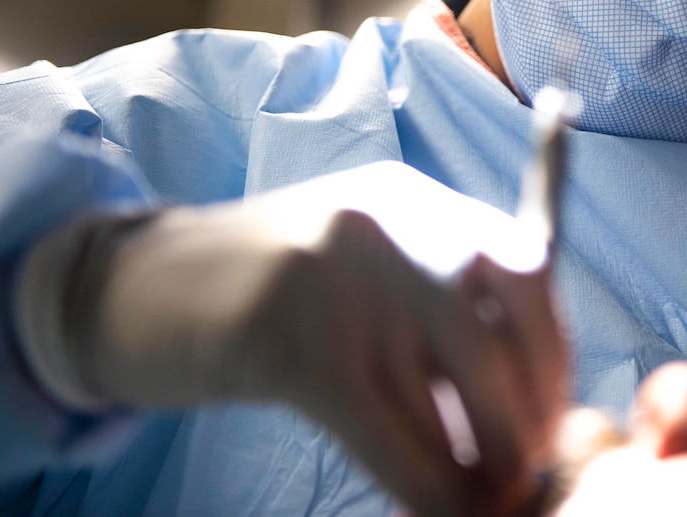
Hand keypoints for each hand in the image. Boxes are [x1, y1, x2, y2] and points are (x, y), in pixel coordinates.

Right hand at [17, 169, 567, 516]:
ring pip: (455, 385)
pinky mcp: (286, 338)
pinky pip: (386, 429)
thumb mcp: (367, 268)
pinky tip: (429, 506)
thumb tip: (528, 400)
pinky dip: (423, 482)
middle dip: (529, 410)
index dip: (551, 353)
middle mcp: (390, 223)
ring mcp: (339, 275)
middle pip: (505, 322)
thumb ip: (442, 304)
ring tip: (485, 498)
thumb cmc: (270, 294)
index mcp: (417, 200)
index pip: (530, 265)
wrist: (135, 287)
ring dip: (484, 459)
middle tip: (524, 469)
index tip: (548, 414)